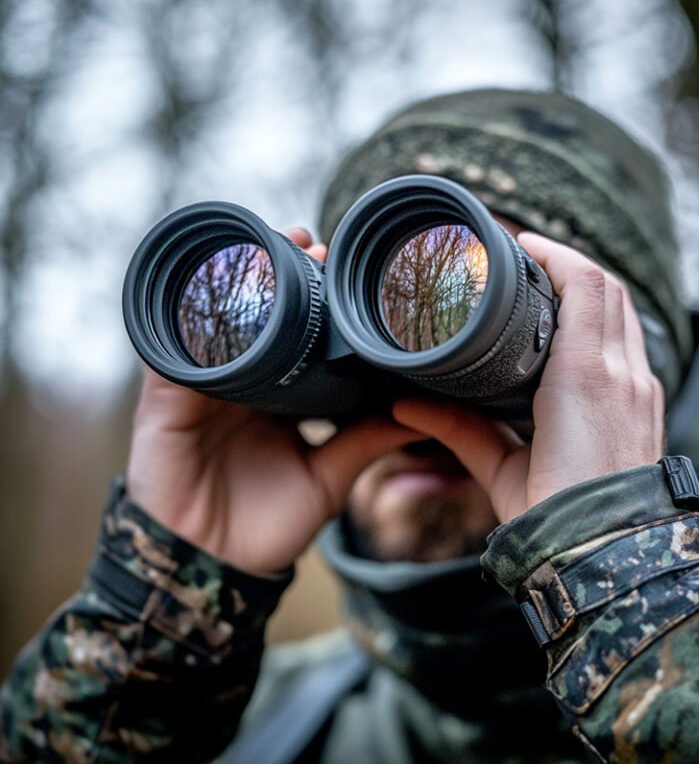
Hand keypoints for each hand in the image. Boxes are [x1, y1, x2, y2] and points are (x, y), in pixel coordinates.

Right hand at [126, 229, 423, 574]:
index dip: (315, 301)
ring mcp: (202, 389)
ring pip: (215, 321)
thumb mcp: (329, 479)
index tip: (341, 270)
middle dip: (280, 275)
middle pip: (256, 316)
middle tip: (312, 244)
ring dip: (240, 283)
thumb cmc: (268, 527)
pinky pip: (172, 353)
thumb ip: (367, 443)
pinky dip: (189, 321)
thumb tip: (418, 414)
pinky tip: (215, 288)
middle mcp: (240, 385)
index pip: (294, 336)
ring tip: (273, 247)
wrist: (213, 569)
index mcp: (276, 398)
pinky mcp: (166, 401)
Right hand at [392, 233, 664, 524]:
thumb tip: (403, 406)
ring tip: (550, 290)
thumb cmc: (555, 514)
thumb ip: (455, 427)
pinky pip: (632, 343)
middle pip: (608, 289)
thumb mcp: (500, 468)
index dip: (552, 253)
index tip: (519, 245)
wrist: (613, 553)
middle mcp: (622, 374)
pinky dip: (606, 324)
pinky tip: (576, 335)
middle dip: (569, 265)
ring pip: (625, 314)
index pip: (584, 285)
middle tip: (529, 262)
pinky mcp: (648, 404)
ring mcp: (641, 388)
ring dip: (591, 293)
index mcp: (584, 377)